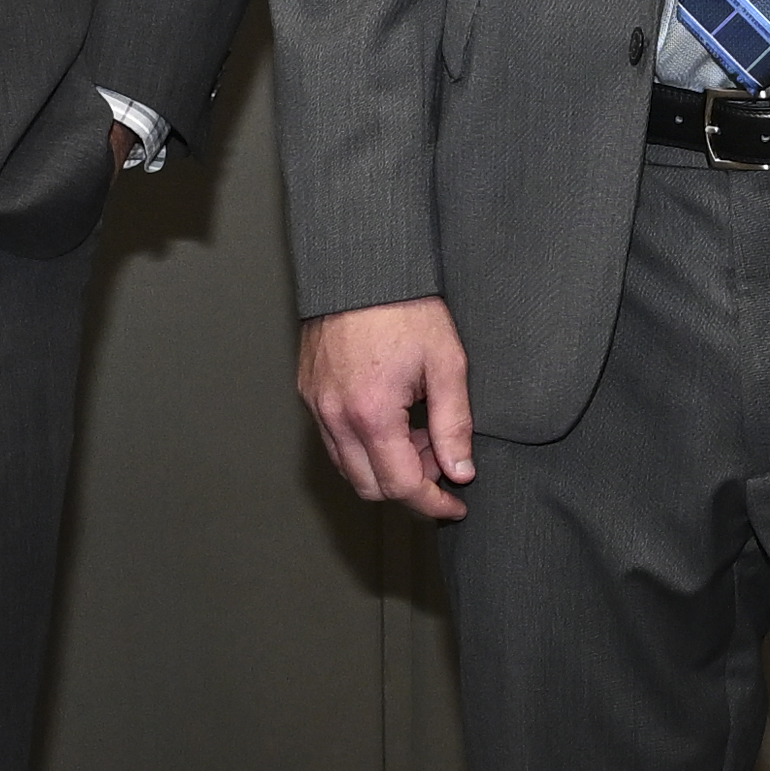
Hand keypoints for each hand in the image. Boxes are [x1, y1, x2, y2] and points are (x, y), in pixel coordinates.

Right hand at [299, 298, 477, 521]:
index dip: (433, 503)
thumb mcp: (447, 365)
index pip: (400, 486)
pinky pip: (334, 440)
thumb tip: (460, 471)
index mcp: (371, 414)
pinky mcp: (309, 392)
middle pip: (370, 487)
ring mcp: (317, 405)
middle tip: (441, 459)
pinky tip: (393, 418)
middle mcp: (335, 417)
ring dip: (386, 466)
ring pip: (349, 467)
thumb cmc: (407, 308)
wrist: (362, 266)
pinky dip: (364, 445)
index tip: (455, 504)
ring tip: (419, 434)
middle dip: (410, 485)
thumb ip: (454, 425)